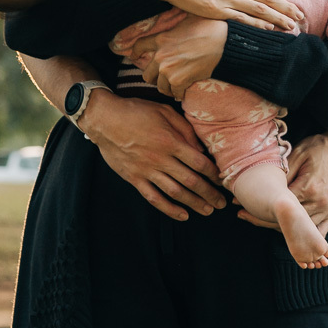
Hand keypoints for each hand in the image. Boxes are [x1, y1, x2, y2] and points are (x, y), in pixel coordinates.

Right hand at [80, 91, 225, 220]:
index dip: (213, 174)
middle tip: (221, 203)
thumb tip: (200, 148)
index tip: (223, 180)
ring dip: (193, 203)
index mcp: (170, 141)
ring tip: (207, 210)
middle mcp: (161, 159)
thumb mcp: (164, 111)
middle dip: (209, 193)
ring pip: (175, 193)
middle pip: (190, 181)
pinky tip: (182, 215)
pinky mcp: (134, 179)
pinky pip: (154, 198)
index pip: (199, 162)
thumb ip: (185, 129)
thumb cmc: (136, 111)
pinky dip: (169, 209)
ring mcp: (146, 171)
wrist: (105, 119)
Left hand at [137, 14, 228, 99]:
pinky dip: (179, 94)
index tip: (134, 57)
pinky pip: (174, 93)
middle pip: (147, 74)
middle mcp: (161, 56)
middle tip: (162, 77)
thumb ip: (176, 17)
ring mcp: (169, 70)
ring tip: (173, 86)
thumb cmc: (208, 27)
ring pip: (160, 87)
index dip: (134, 53)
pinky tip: (183, 91)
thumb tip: (175, 3)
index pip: (139, 47)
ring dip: (167, 87)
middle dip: (154, 77)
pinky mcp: (180, 81)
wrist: (223, 42)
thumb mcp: (187, 17)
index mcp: (161, 39)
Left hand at [236, 122, 327, 236]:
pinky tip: (289, 233)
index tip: (240, 205)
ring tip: (260, 221)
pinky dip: (303, 235)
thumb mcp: (298, 154)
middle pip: (287, 222)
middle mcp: (319, 203)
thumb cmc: (320, 147)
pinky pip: (318, 232)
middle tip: (243, 215)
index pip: (278, 207)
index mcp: (309, 188)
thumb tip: (264, 188)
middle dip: (262, 220)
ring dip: (280, 228)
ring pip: (300, 231)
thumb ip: (283, 173)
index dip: (257, 208)